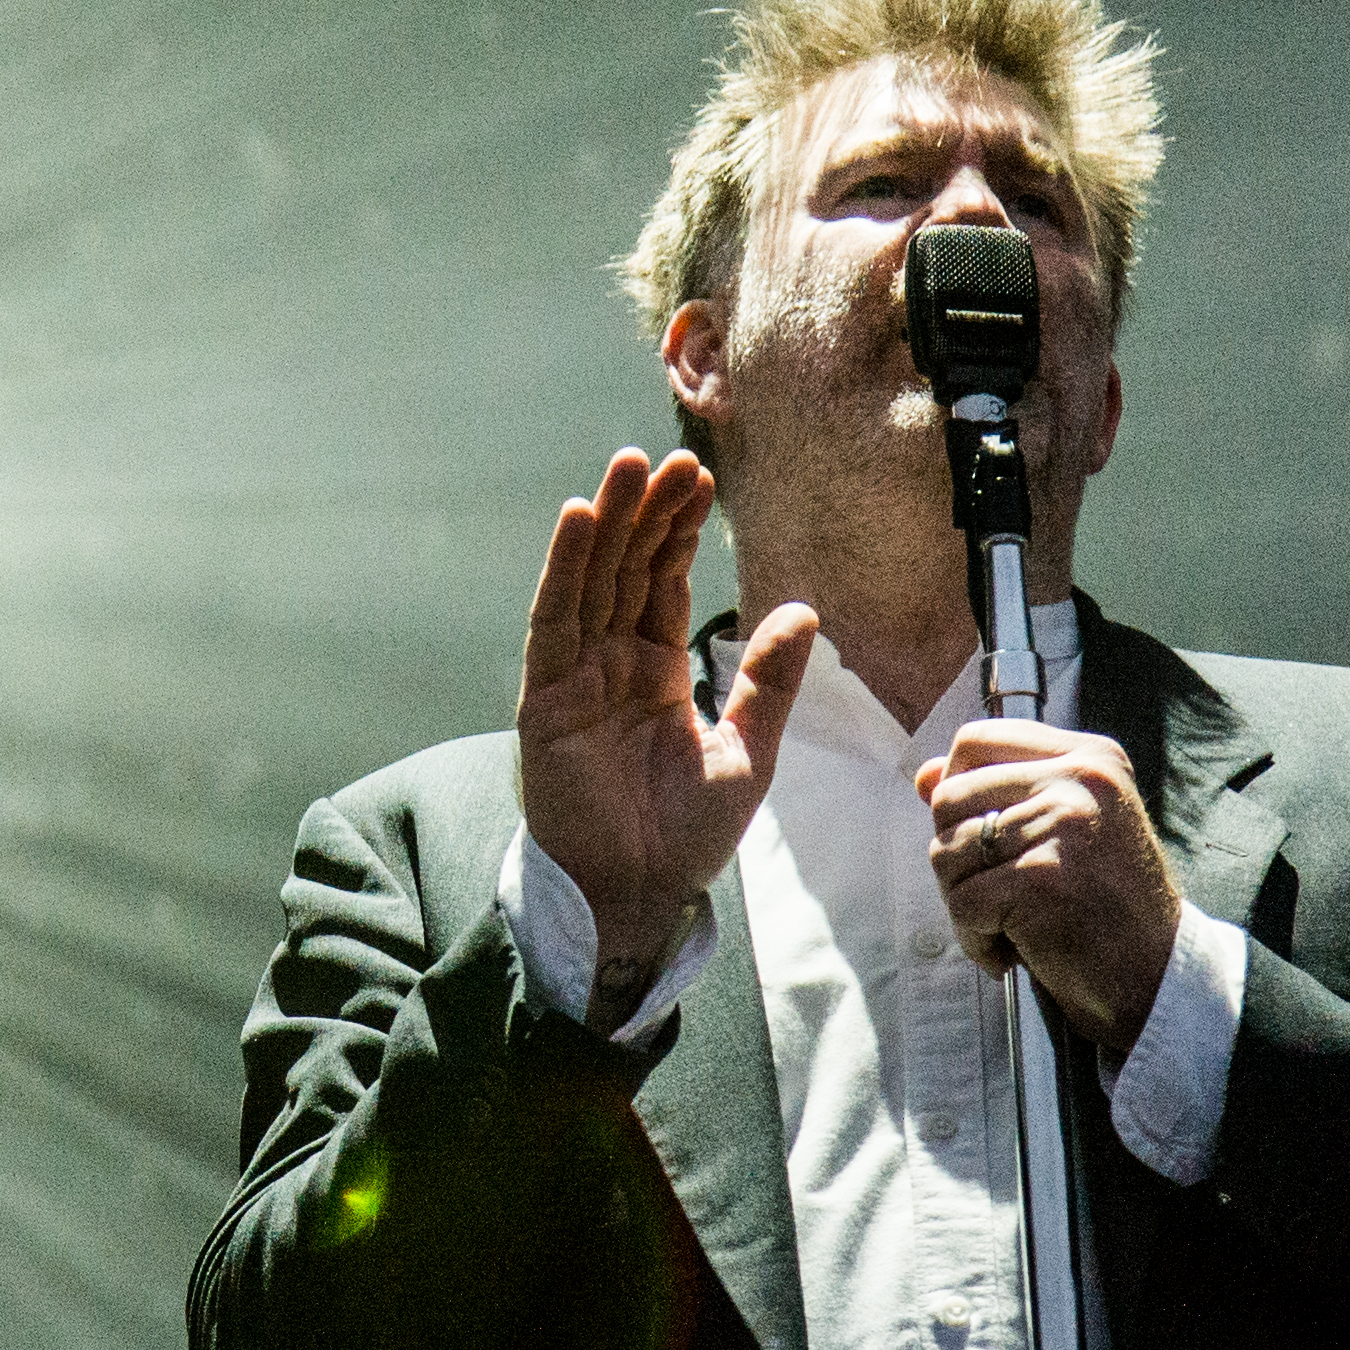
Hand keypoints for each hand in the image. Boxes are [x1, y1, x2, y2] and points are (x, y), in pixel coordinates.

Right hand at [519, 450, 816, 1024]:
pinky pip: (553, 622)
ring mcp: (575, 678)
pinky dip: (564, 569)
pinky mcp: (546, 700)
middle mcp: (611, 665)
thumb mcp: (747, 752)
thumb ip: (768, 682)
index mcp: (656, 672)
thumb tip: (803, 610)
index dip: (677, 531)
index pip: (662, 583)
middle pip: (624, 569)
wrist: (640, 894)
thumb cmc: (688, 837)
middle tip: (665, 456)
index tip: (697, 479)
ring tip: (625, 465)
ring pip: (590, 582)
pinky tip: (577, 520)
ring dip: (605, 522)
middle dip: (643, 512)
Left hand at [912, 719, 1180, 1049]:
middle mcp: (1080, 780)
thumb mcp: (1061, 831)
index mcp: (1090, 758)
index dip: (955, 788)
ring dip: (964, 903)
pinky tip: (1012, 953)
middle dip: (956, 859)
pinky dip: (976, 939)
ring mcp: (1063, 826)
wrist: (1160, 977)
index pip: (977, 741)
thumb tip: (923, 775)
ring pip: (946, 852)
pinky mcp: (1043, 878)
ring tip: (1010, 925)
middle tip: (997, 897)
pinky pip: (962, 903)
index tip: (977, 836)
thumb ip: (997, 794)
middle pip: (950, 799)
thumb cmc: (1105, 906)